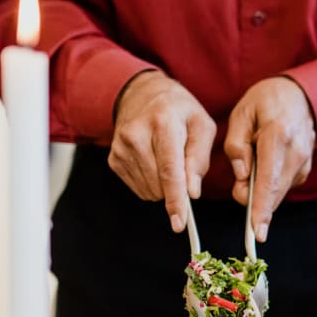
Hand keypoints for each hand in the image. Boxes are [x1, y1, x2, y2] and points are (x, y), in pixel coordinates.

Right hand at [109, 70, 215, 231]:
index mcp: (162, 122)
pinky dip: (152, 183)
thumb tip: (192, 191)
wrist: (142, 94)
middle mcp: (136, 135)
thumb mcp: (202, 124)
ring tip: (167, 158)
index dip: (175, 200)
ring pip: (149, 190)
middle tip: (185, 168)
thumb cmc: (179, 110)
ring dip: (164, 185)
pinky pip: (139, 188)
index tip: (179, 223)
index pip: (169, 170)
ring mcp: (120, 148)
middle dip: (177, 188)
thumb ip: (199, 158)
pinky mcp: (113, 159)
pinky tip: (154, 161)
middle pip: (159, 184)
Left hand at [225, 76, 315, 240]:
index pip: (268, 179)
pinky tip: (267, 163)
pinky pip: (282, 187)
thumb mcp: (241, 114)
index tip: (256, 231)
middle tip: (239, 188)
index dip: (261, 207)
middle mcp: (296, 152)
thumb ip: (236, 144)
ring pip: (279, 193)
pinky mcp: (304, 170)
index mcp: (278, 135)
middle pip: (274, 192)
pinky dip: (270, 184)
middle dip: (254, 201)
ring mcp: (304, 162)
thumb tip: (241, 177)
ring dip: (261, 191)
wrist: (299, 96)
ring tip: (254, 164)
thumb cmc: (265, 102)